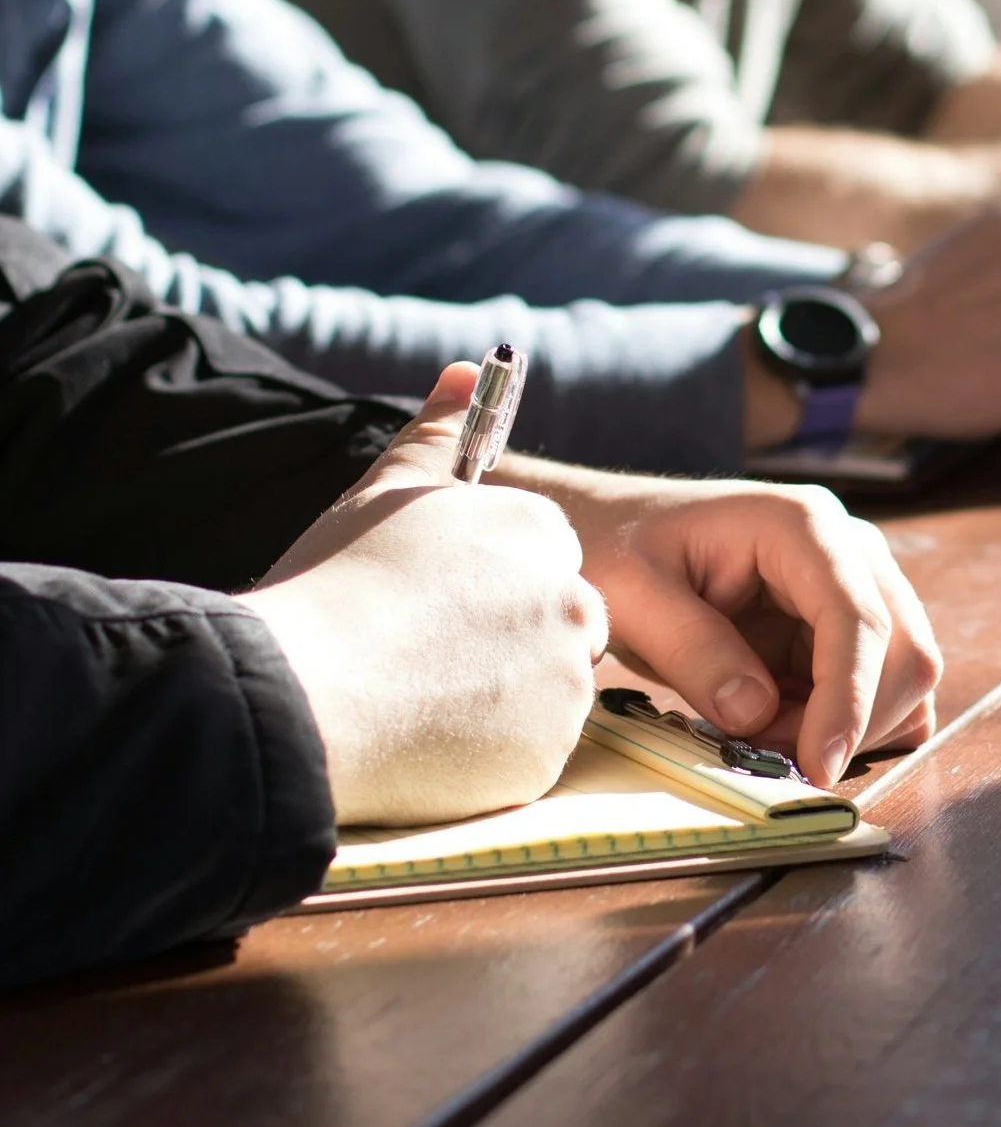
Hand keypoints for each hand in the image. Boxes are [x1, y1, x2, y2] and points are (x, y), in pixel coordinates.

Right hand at [240, 364, 608, 826]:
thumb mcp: (385, 491)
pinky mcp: (548, 755)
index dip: (490, 583)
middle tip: (429, 656)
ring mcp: (565, 683)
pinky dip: (493, 751)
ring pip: (549, 689)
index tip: (440, 604)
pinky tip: (428, 739)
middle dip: (510, 639)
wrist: (303, 695)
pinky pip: (532, 752)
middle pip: (560, 623)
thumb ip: (437, 432)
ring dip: (503, 696)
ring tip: (420, 697)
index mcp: (537, 532)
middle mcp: (570, 601)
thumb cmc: (337, 584)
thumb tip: (465, 370)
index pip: (544, 556)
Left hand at [502, 463, 942, 787]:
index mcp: (801, 524)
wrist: (610, 531)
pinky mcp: (844, 625)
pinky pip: (882, 688)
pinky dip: (848, 724)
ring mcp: (854, 584)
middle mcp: (847, 547)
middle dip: (848, 720)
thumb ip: (693, 650)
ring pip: (902, 676)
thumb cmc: (616, 548)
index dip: (848, 699)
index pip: (857, 617)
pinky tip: (784, 726)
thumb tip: (757, 713)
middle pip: (904, 650)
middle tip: (764, 752)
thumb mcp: (632, 596)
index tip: (816, 766)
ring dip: (848, 727)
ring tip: (760, 732)